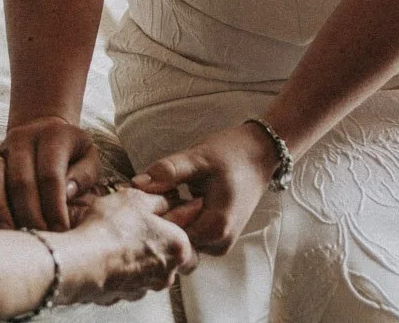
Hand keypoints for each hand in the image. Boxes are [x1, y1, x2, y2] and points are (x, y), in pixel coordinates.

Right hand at [0, 116, 101, 229]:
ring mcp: (3, 146)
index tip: (60, 231)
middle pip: (21, 181)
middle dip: (30, 215)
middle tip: (38, 239)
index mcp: (54, 137)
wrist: (46, 130)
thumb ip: (84, 175)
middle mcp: (24, 138)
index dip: (54, 206)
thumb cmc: (72, 153)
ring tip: (11, 235)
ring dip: (1, 210)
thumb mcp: (88, 157)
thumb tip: (67, 193)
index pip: (50, 175)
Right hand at [56, 187, 197, 306]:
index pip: (187, 231)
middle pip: (171, 254)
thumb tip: (167, 199)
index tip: (163, 211)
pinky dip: (122, 269)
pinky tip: (109, 255)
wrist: (81, 262)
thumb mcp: (136, 198)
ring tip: (118, 239)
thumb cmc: (110, 229)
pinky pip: (129, 279)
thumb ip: (158, 199)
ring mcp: (146, 286)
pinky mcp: (125, 295)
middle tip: (138, 226)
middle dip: (158, 242)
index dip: (173, 217)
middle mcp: (168, 271)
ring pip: (150, 269)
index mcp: (179, 246)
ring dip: (138, 256)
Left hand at [131, 122, 276, 255]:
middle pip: (175, 244)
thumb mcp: (199, 158)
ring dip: (169, 223)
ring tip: (162, 197)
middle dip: (158, 224)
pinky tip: (174, 202)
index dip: (151, 221)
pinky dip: (180, 222)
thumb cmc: (232, 153)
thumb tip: (137, 183)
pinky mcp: (218, 238)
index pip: (170, 238)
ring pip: (182, 242)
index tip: (137, 202)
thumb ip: (169, 171)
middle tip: (146, 198)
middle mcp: (219, 244)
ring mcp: (219, 244)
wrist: (261, 153)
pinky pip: (191, 237)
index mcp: (215, 228)